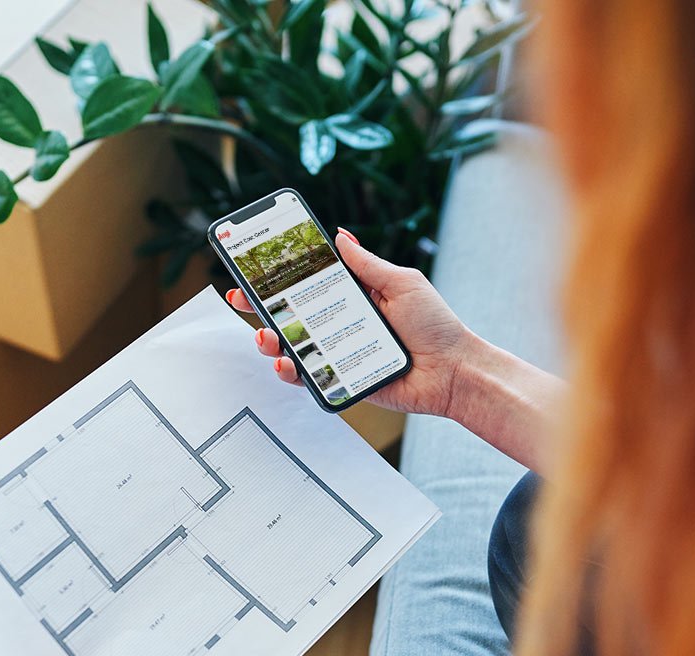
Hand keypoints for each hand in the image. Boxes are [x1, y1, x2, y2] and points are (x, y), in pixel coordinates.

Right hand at [224, 228, 477, 417]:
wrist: (453, 372)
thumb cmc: (436, 326)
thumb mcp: (402, 283)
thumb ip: (367, 264)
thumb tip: (339, 236)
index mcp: (353, 295)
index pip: (308, 282)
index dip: (280, 275)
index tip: (253, 265)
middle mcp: (340, 323)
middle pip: (290, 313)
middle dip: (259, 306)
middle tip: (240, 298)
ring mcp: (338, 352)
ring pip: (292, 345)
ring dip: (269, 339)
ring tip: (265, 334)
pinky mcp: (341, 380)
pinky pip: (308, 376)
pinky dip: (290, 371)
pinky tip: (284, 362)